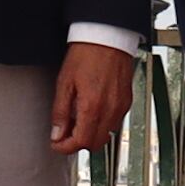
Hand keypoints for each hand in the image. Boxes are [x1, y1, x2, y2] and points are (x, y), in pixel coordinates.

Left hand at [51, 41, 137, 157]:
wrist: (107, 37)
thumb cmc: (87, 54)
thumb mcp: (64, 83)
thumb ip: (60, 112)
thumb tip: (57, 133)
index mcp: (92, 107)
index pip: (81, 142)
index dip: (66, 148)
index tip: (57, 145)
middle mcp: (110, 110)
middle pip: (95, 144)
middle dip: (78, 143)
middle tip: (65, 135)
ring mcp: (121, 106)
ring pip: (106, 134)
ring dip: (90, 134)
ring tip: (77, 120)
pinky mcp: (127, 101)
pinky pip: (114, 122)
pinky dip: (101, 124)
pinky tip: (91, 111)